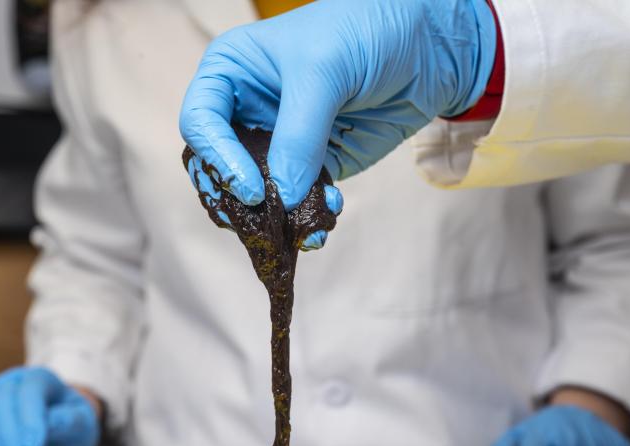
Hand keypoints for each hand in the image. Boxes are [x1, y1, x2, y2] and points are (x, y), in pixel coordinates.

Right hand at [0, 366, 99, 445]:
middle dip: (11, 440)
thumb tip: (51, 422)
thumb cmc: (69, 420)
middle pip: (2, 403)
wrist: (56, 426)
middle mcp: (12, 379)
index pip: (30, 393)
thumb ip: (70, 419)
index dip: (31, 421)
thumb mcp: (81, 419)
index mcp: (41, 377)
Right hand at [180, 0, 495, 211]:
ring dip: (273, 218)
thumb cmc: (366, 29)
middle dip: (237, 198)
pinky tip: (327, 218)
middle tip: (263, 220)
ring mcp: (280, 142)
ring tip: (298, 230)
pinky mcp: (314, 165)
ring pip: (257, 194)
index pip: (200, 122)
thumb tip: (284, 197)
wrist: (429, 43)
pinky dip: (308, 218)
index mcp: (232, 72)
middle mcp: (248, 111)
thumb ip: (299, 135)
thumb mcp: (324, 70)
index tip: (252, 189)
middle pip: (219, 167)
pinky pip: (298, 202)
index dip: (218, 159)